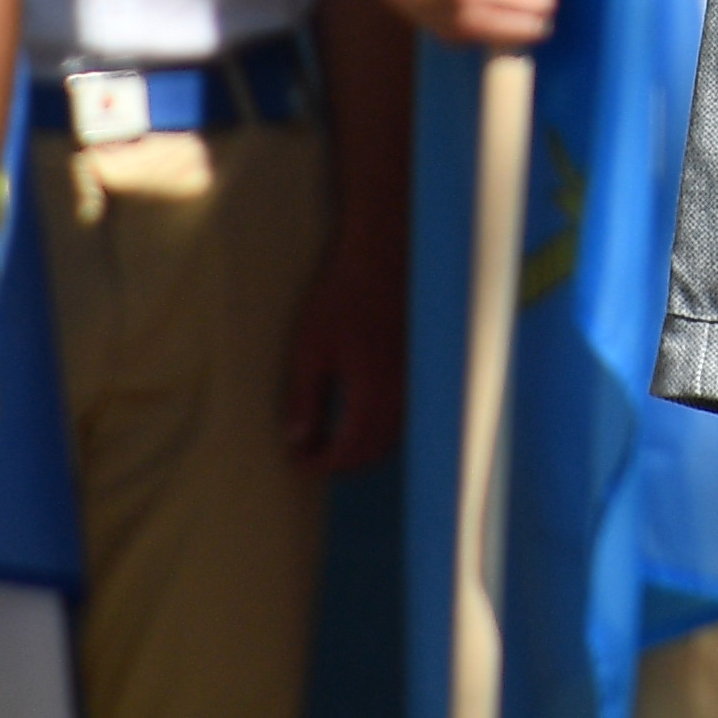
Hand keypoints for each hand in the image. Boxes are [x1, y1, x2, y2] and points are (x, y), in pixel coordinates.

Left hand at [280, 237, 405, 477]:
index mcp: (375, 392)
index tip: (297, 462)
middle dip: (342, 461)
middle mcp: (403, 393)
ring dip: (363, 446)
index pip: (349, 450)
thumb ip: (304, 398)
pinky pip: (404, 414)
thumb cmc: (344, 295)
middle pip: (375, 450)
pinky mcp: (421, 367)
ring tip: (330, 438)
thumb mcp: (311, 348)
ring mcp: (417, 380)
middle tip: (310, 454)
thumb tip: (296, 441)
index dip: (320, 464)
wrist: (387, 254)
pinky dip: (381, 426)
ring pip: (393, 434)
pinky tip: (361, 414)